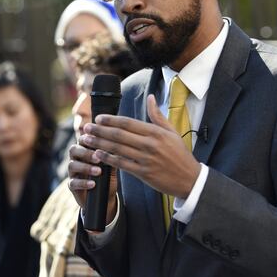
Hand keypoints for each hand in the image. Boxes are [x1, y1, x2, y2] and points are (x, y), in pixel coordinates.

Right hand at [68, 140, 118, 224]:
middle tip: (98, 157)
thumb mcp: (111, 163)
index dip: (88, 138)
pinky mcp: (72, 185)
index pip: (82, 139)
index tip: (99, 140)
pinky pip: (73, 183)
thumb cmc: (107, 175)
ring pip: (71, 165)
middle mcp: (76, 158)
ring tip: (98, 171)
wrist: (105, 196)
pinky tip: (93, 184)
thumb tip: (119, 141)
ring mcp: (72, 172)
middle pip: (73, 149)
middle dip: (86, 153)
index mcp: (85, 149)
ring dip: (85, 167)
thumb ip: (112, 153)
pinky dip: (83, 183)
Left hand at [80, 94, 200, 198]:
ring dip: (99, 143)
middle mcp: (149, 144)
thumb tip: (150, 97)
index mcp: (155, 132)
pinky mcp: (143, 173)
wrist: (190, 179)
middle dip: (100, 130)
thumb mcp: (172, 131)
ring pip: (117, 149)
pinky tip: (97, 154)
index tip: (98, 118)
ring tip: (86, 140)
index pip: (128, 123)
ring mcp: (146, 159)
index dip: (111, 120)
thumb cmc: (180, 154)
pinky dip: (108, 158)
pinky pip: (122, 164)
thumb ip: (157, 115)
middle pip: (119, 135)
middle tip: (86, 127)